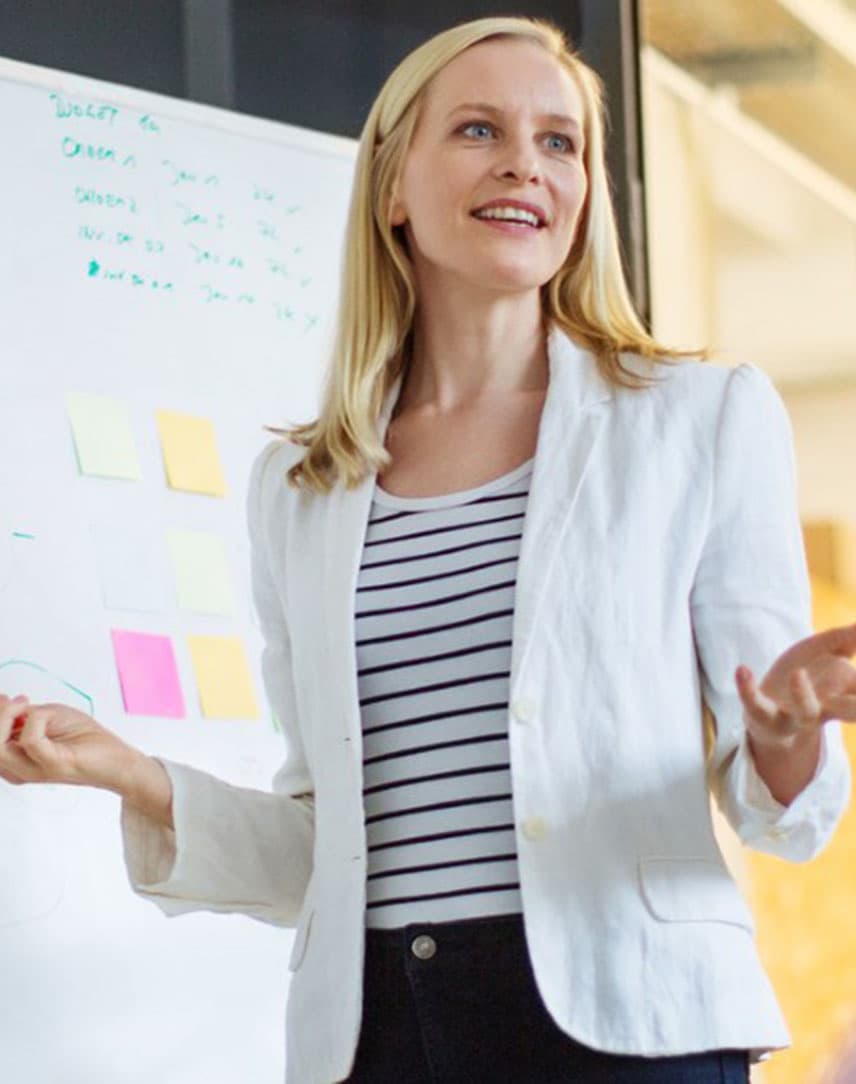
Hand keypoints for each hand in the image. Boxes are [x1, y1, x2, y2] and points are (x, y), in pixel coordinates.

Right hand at [0, 693, 139, 793]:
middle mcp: (18, 769)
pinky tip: (46, 715)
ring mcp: (34, 770)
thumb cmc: (84, 738)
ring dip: (7, 717)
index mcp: (15, 760)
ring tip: (26, 704)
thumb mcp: (48, 717)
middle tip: (15, 700)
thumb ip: (23, 715)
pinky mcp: (52, 765)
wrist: (115, 757)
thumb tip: (3, 702)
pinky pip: (31, 741)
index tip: (3, 697)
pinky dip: (35, 720)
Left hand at [736, 621, 855, 748]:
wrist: (765, 713)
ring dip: (804, 695)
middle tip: (853, 685)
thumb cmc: (804, 676)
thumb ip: (849, 638)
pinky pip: (755, 705)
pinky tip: (743, 670)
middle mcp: (825, 708)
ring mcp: (793, 715)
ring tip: (798, 674)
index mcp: (846, 693)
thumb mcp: (827, 651)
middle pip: (851, 711)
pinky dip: (748, 689)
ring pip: (805, 712)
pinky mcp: (762, 716)